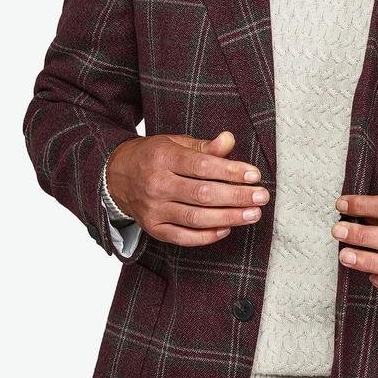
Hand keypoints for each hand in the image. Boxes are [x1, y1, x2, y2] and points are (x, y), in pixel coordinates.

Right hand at [105, 130, 269, 247]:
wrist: (116, 176)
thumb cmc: (154, 157)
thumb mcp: (176, 143)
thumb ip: (205, 146)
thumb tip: (229, 140)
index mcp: (163, 157)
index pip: (202, 166)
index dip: (231, 171)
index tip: (255, 175)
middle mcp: (156, 184)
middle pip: (203, 194)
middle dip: (237, 196)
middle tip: (261, 197)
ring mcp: (153, 209)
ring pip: (196, 218)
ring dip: (229, 217)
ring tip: (253, 214)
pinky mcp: (153, 228)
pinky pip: (183, 237)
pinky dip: (207, 236)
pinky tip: (227, 228)